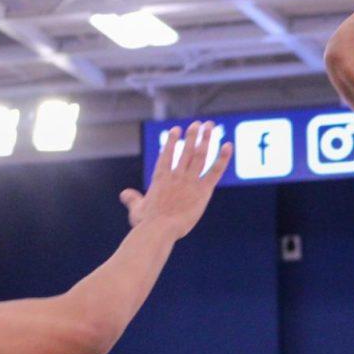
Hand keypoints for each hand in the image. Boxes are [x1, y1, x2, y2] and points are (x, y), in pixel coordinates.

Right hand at [119, 121, 231, 239]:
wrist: (159, 230)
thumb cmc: (147, 223)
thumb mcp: (136, 209)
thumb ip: (132, 199)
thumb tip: (124, 193)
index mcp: (160, 178)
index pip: (167, 154)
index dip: (173, 141)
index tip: (176, 129)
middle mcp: (176, 175)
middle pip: (187, 150)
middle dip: (193, 134)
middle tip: (199, 123)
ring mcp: (190, 181)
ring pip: (200, 155)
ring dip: (205, 139)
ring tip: (210, 126)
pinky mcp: (203, 190)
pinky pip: (215, 171)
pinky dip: (222, 158)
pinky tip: (228, 145)